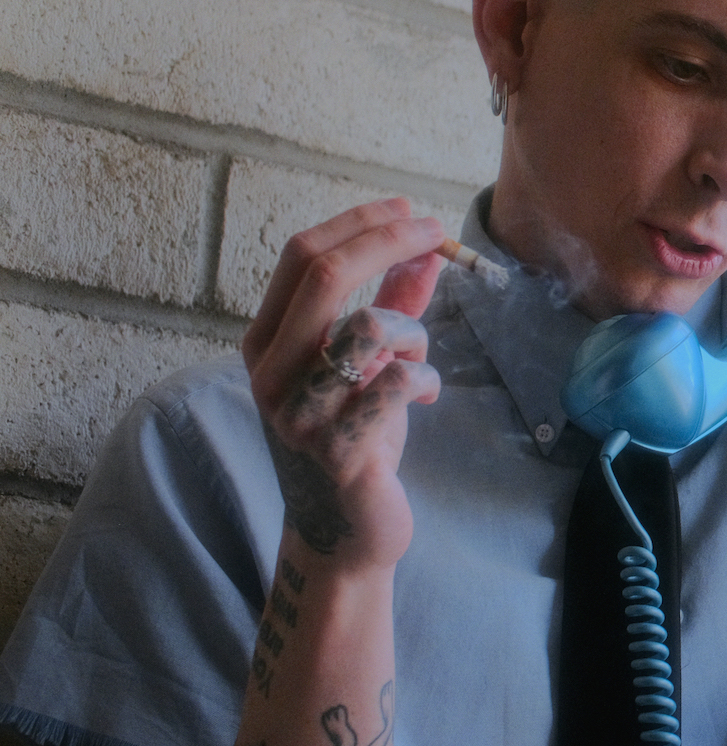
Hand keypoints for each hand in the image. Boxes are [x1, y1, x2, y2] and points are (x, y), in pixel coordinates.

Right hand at [241, 199, 446, 569]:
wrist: (343, 534)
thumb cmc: (356, 440)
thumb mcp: (369, 366)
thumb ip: (392, 306)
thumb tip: (425, 250)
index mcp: (267, 343)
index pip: (301, 255)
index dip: (361, 222)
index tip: (411, 211)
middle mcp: (271, 373)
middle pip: (325, 273)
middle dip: (390, 241)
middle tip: (439, 236)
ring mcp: (299, 412)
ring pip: (372, 326)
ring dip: (415, 336)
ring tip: (415, 368)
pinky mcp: (337, 449)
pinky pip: (400, 382)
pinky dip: (426, 382)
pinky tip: (421, 402)